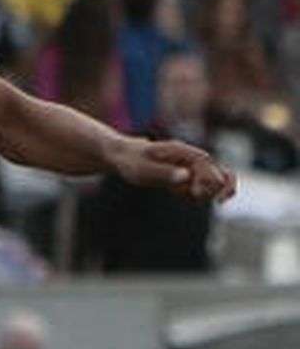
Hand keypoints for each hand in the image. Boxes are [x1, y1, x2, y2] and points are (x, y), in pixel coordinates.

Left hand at [112, 137, 236, 201]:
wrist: (124, 157)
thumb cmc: (131, 161)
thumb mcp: (141, 169)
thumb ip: (163, 172)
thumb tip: (186, 175)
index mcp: (183, 152)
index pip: (209, 165)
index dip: (208, 180)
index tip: (194, 193)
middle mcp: (192, 159)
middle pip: (223, 175)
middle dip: (216, 190)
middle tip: (195, 195)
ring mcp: (193, 168)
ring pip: (219, 182)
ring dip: (212, 194)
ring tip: (191, 195)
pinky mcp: (190, 177)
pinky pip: (207, 189)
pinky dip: (203, 196)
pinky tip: (185, 194)